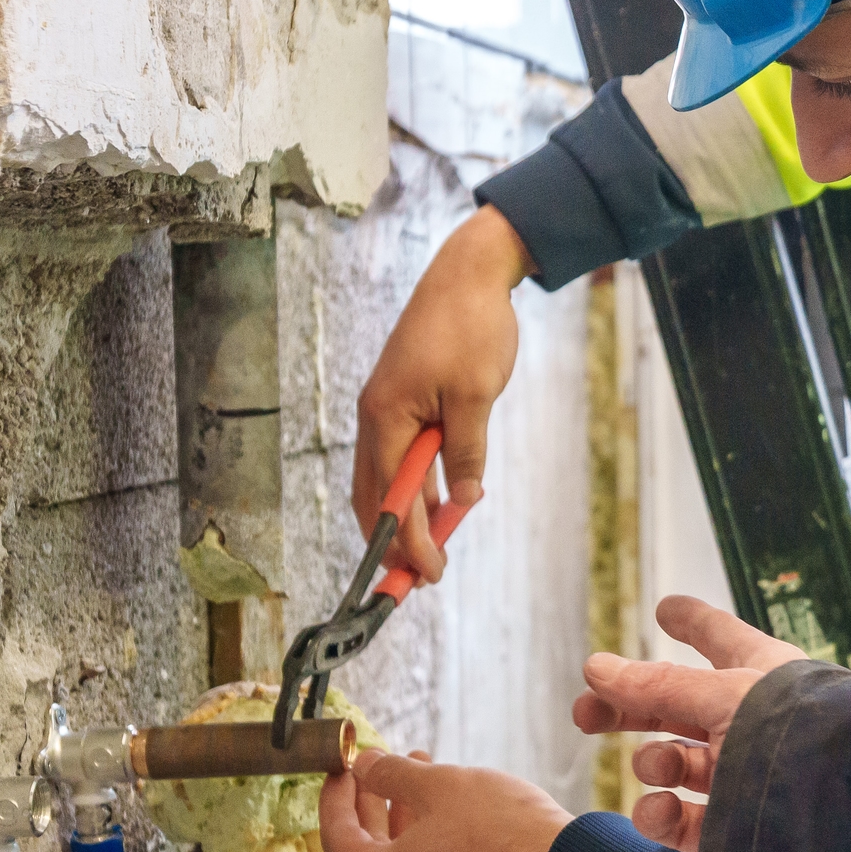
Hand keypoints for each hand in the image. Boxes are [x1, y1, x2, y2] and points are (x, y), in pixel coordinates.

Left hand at [320, 750, 570, 851]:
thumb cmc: (500, 828)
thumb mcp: (438, 784)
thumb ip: (391, 774)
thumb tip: (366, 766)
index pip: (338, 836)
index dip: (335, 797)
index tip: (342, 768)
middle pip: (369, 848)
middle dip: (372, 800)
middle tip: (378, 764)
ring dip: (405, 811)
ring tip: (421, 767)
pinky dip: (427, 834)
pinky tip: (446, 799)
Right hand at [350, 207, 531, 582]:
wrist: (468, 274)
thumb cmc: (472, 327)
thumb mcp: (476, 396)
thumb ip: (467, 451)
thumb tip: (463, 501)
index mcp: (386, 418)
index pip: (390, 499)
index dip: (406, 544)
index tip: (426, 576)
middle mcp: (376, 417)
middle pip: (374, 495)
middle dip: (393, 540)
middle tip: (419, 578)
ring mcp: (386, 408)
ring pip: (386, 478)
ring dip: (406, 515)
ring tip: (430, 551)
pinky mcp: (402, 400)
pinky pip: (403, 455)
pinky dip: (419, 485)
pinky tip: (444, 504)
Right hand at [574, 596, 810, 851]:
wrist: (842, 816)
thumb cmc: (795, 737)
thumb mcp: (723, 695)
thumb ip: (658, 684)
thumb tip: (596, 667)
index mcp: (764, 676)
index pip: (721, 639)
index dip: (692, 622)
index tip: (666, 608)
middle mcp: (754, 724)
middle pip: (678, 706)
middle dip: (630, 706)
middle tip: (584, 713)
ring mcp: (744, 778)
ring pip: (676, 764)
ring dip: (654, 763)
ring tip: (656, 767)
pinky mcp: (734, 831)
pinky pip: (682, 821)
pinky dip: (661, 816)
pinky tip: (658, 810)